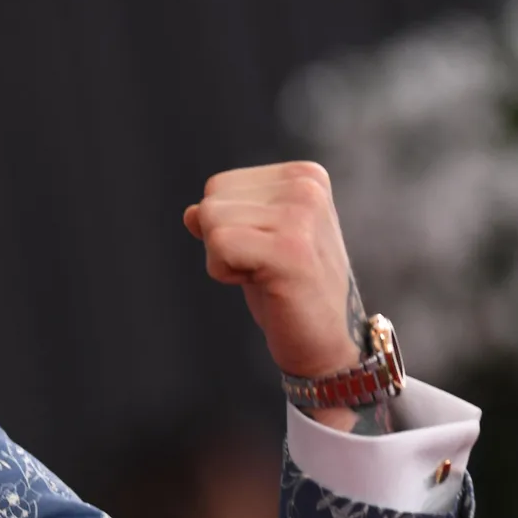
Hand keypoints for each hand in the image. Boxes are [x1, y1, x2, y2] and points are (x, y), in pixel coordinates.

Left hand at [182, 161, 361, 379]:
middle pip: (211, 201)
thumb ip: (226, 215)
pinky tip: (262, 283)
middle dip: (222, 241)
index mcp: (304, 176)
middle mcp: (306, 186)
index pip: (220, 186)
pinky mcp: (290, 248)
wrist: (326, 342)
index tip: (267, 250)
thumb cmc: (287, 290)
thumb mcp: (255, 239)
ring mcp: (301, 214)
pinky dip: (225, 272)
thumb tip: (190, 213)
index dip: (229, 226)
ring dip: (224, 259)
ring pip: (209, 220)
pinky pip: (218, 244)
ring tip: (265, 274)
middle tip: (265, 266)